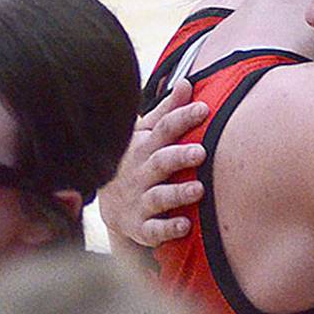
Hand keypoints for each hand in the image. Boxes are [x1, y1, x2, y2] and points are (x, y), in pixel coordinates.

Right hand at [97, 78, 208, 248]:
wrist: (110, 204)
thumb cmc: (135, 162)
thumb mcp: (144, 134)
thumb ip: (166, 112)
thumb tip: (186, 82)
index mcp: (143, 146)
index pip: (163, 129)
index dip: (182, 117)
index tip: (204, 109)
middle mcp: (140, 173)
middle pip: (160, 162)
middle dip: (179, 156)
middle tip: (200, 152)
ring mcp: (139, 200)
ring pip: (158, 196)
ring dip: (178, 193)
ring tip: (199, 190)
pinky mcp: (140, 226)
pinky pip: (153, 230)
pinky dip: (167, 229)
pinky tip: (184, 226)